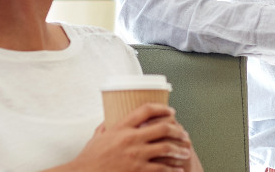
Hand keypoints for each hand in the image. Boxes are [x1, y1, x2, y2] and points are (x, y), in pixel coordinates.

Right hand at [63, 103, 194, 171]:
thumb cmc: (89, 158)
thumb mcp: (97, 137)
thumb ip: (106, 127)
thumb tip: (110, 119)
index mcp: (121, 128)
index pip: (146, 110)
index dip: (162, 109)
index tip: (171, 112)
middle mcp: (131, 139)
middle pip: (162, 128)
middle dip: (177, 131)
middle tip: (184, 134)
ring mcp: (135, 156)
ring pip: (166, 148)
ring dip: (179, 150)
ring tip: (185, 152)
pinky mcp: (137, 171)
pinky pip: (161, 168)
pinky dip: (172, 169)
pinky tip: (177, 169)